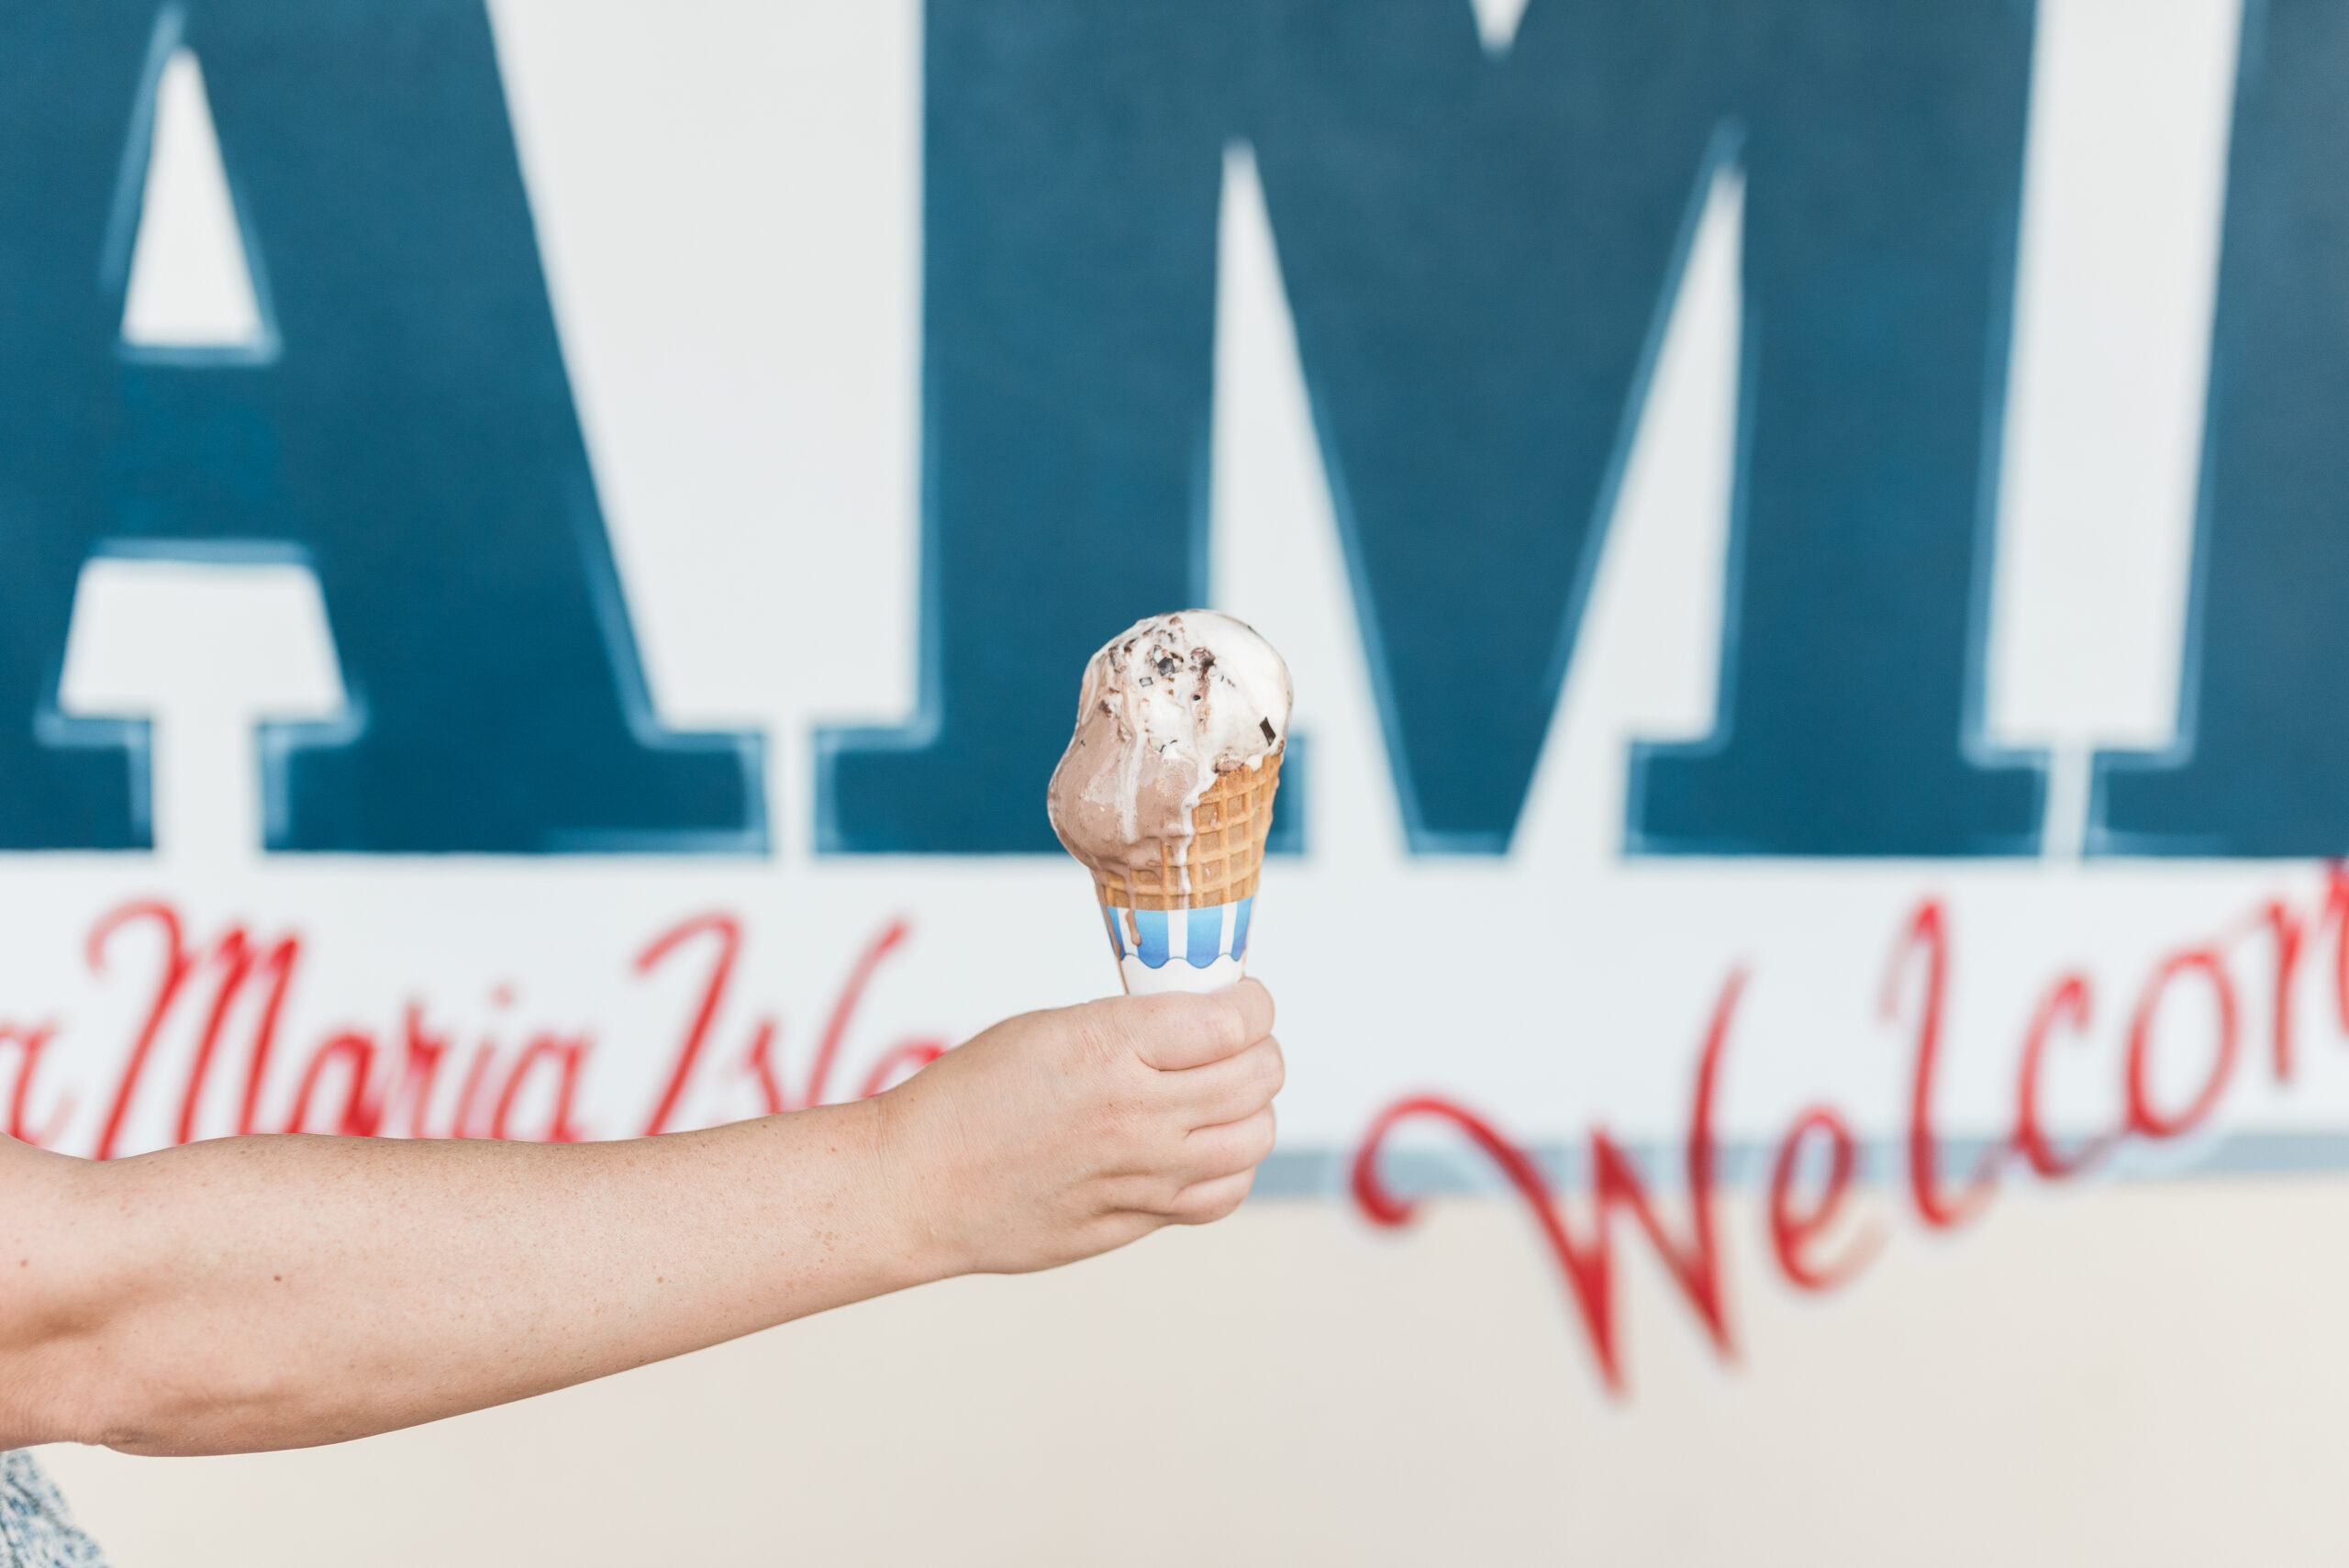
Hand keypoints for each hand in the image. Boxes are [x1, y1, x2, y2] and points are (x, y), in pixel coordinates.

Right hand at [873, 980, 1281, 1275]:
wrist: (915, 1183)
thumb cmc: (969, 1096)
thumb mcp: (1052, 1027)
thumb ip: (1136, 1026)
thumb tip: (1207, 1021)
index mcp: (1111, 1046)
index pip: (1237, 1020)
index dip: (1255, 1003)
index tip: (1245, 1000)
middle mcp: (1137, 1113)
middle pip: (1259, 1077)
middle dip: (1261, 1050)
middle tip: (1238, 1044)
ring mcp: (1140, 1175)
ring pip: (1254, 1139)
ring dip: (1253, 1110)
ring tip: (1226, 1096)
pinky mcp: (1133, 1222)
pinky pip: (1219, 1196)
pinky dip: (1231, 1169)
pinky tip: (1207, 1150)